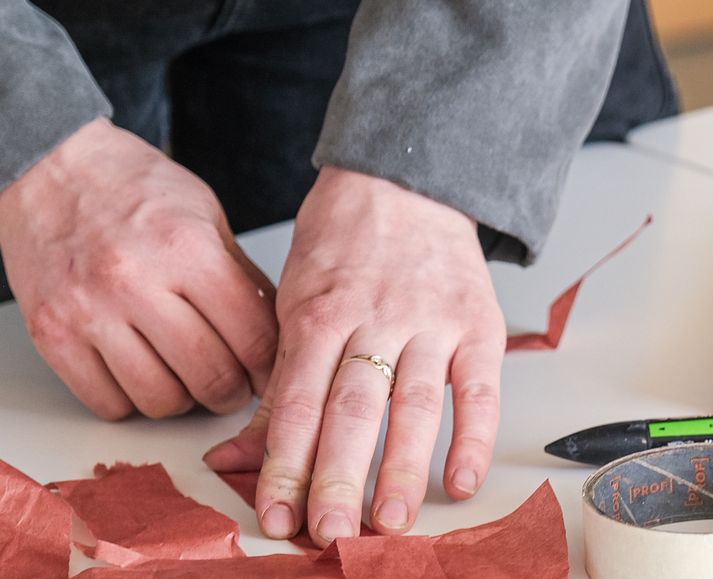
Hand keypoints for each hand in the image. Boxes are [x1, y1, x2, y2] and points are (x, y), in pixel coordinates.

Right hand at [0, 118, 278, 418]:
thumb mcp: (206, 216)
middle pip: (210, 377)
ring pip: (159, 399)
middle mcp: (137, 283)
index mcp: (188, 250)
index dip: (270, 369)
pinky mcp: (51, 335)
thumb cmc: (133, 187)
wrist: (49, 167)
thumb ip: (240, 278)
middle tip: (231, 384)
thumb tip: (274, 338)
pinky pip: (106, 402)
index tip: (270, 375)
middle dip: (231, 393)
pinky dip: (130, 401)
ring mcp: (90, 312)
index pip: (253, 339)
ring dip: (181, 400)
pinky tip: (138, 373)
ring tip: (184, 376)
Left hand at [202, 166, 505, 545]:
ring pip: (416, 405)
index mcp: (320, 314)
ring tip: (391, 521)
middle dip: (339, 476)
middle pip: (353, 409)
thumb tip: (232, 457)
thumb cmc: (343, 242)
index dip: (286, 464)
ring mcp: (431, 323)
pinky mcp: (478, 325)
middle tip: (330, 531)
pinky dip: (475, 437)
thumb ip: (277, 387)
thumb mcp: (293, 301)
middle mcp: (375, 319)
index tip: (277, 514)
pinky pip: (480, 389)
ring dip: (403, 468)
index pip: (298, 403)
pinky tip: (463, 479)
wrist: (406, 179)